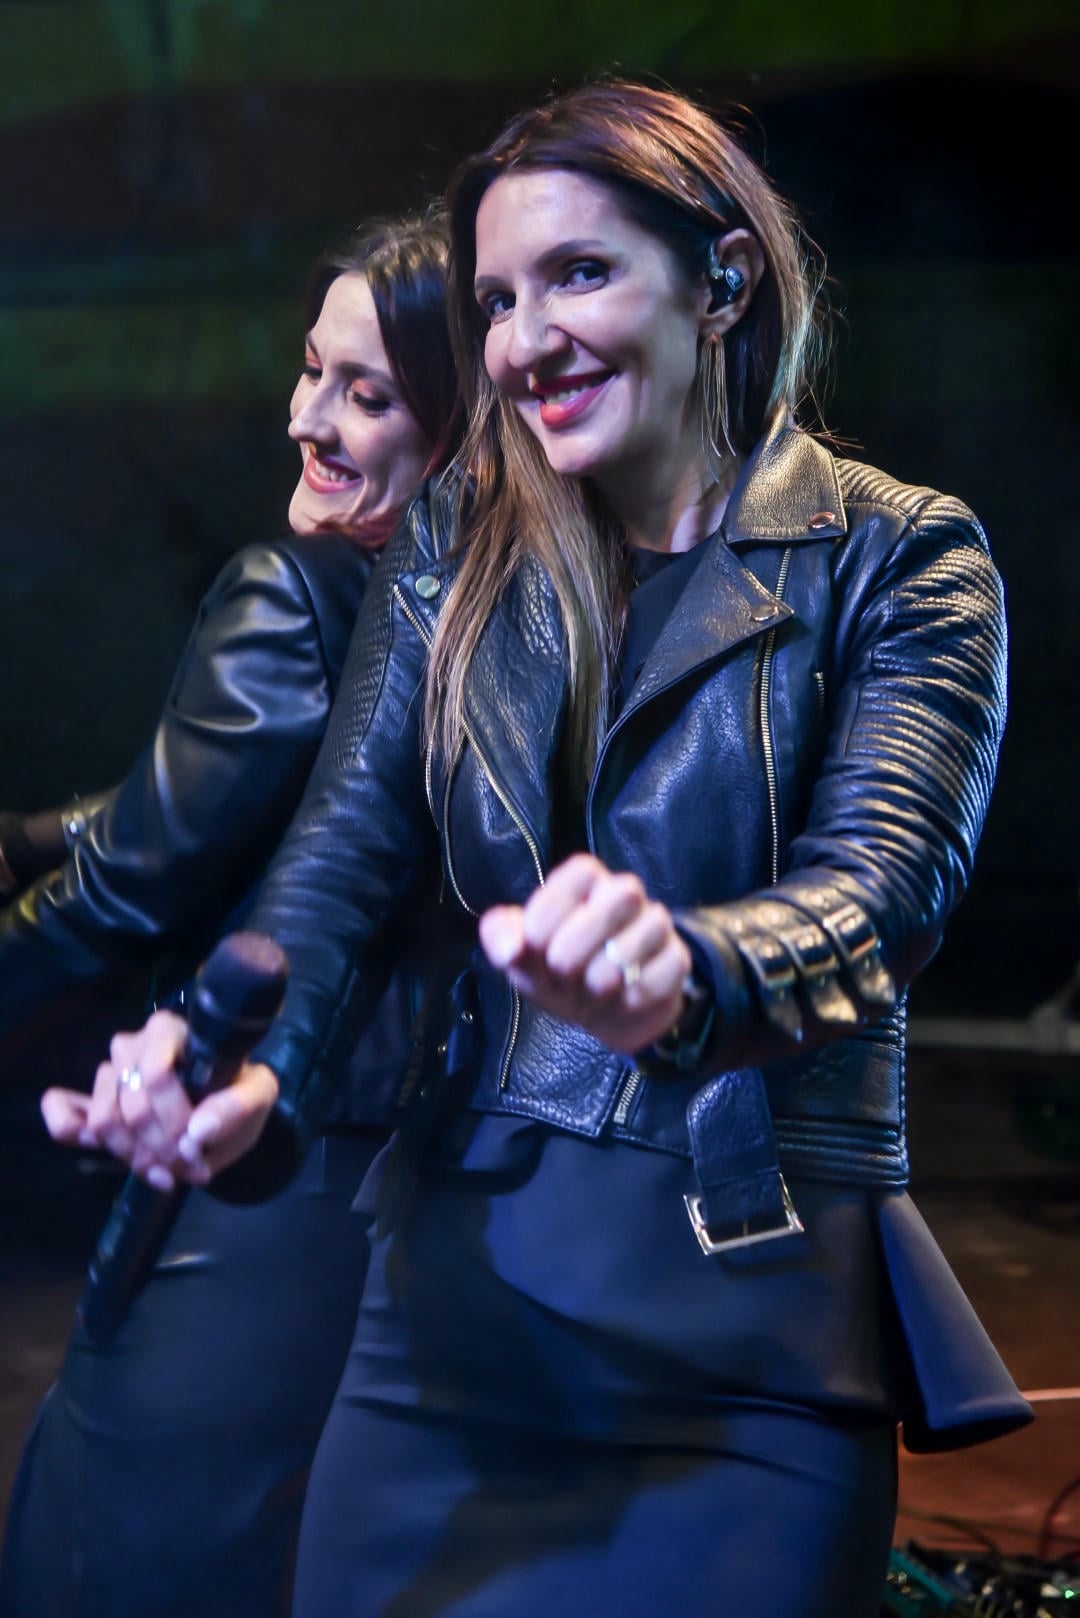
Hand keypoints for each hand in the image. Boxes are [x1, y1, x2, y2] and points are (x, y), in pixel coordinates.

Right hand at [40, 1010, 279, 1192]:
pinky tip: (110, 1149)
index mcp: (171, 1031)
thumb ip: (238, 1107)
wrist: (223, 1111)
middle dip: (162, 1148)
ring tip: (168, 1171)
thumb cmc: (238, 1092)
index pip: (156, 1073)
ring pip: (104, 1120)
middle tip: (190, 1168)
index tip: (197, 1149)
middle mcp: (133, 1045)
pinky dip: (73, 1132)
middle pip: (131, 1106)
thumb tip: (198, 1132)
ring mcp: (108, 1072)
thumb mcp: (258, 1095)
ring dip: (136, 1156)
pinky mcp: (90, 1100)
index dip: (173, 1120)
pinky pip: (62, 1113)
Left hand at [478, 853, 690, 1053]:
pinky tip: (620, 1001)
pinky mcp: (676, 960)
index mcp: (585, 880)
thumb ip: (501, 939)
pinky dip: (634, 997)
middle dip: (579, 945)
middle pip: (622, 894)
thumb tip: (512, 949)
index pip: (580, 873)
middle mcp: (625, 893)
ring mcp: (656, 925)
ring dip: (605, 977)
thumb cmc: (553, 972)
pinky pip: (664, 972)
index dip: (551, 913)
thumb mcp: (519, 956)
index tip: (533, 947)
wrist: (596, 1012)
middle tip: (561, 973)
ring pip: (645, 934)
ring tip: (591, 992)